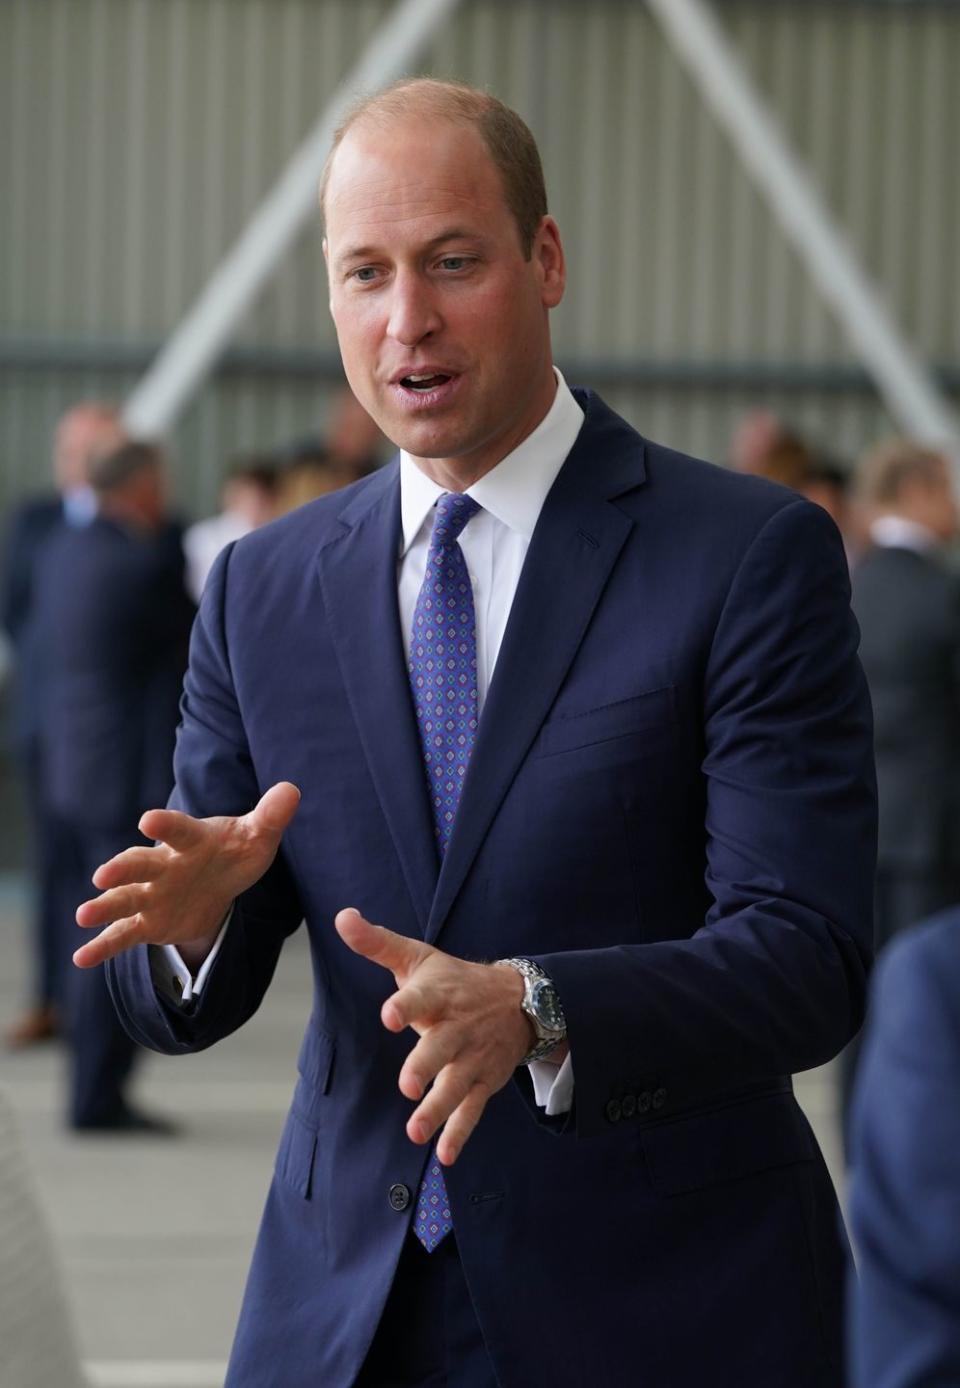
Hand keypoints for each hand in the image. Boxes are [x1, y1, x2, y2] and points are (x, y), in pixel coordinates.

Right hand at [73, 782, 301, 968]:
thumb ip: (271, 816)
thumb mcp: (256, 836)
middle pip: (139, 864)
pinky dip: (103, 945)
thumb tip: (291, 790)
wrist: (218, 883)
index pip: (177, 829)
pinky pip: (122, 934)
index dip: (165, 825)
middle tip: (103, 875)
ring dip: (103, 906)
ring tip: (83, 915)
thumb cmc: (234, 852)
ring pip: (124, 899)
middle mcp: (164, 866)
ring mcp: (151, 894)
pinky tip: (81, 957)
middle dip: (122, 868)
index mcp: (190, 840)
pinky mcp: (147, 922)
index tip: (148, 820)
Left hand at [335, 908, 533, 1164]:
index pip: (419, 998)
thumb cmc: (454, 979)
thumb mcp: (417, 956)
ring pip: (455, 1086)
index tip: (389, 1015)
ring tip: (416, 1132)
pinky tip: (444, 1155)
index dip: (405, 1005)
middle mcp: (457, 1028)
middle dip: (425, 1066)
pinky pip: (472, 1111)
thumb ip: (377, 943)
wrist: (519, 999)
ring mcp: (471, 1058)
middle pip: (441, 1048)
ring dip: (437, 1110)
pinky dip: (460, 1133)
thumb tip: (341, 917)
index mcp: (438, 994)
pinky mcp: (483, 1082)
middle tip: (408, 1085)